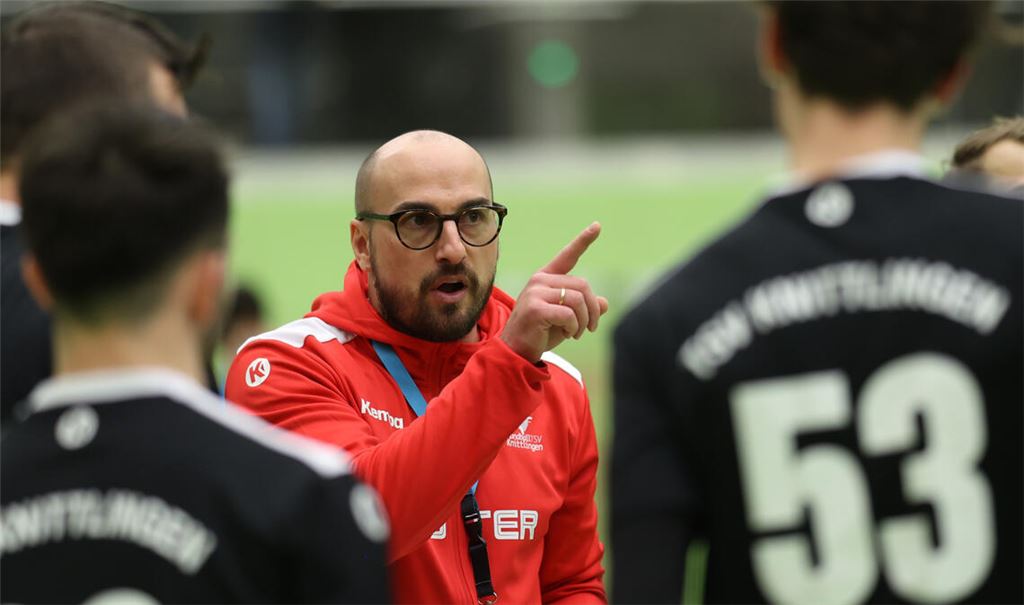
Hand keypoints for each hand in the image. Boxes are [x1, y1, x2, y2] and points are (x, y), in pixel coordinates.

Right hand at [501, 222, 609, 362]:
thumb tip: (604, 303)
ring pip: (578, 300)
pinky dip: (574, 327)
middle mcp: (540, 281)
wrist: (517, 351)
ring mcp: (535, 293)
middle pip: (583, 285)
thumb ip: (584, 308)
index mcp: (546, 278)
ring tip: (576, 333)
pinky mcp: (536, 308)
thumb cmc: (541, 333)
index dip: (584, 240)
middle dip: (592, 309)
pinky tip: (567, 334)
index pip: (568, 256)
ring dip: (584, 321)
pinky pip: (569, 314)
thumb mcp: (567, 319)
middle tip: (591, 327)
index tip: (597, 226)